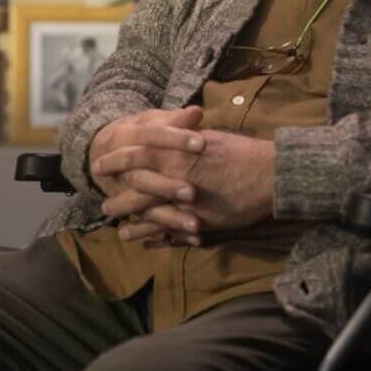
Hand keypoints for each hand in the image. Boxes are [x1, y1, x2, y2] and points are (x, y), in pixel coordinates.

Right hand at [89, 106, 205, 240]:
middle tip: (193, 193)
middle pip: (143, 178)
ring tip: (196, 226)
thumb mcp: (152, 121)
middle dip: (167, 186)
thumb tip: (197, 112)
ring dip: (170, 218)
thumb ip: (175, 119)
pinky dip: (171, 233)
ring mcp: (121, 192)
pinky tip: (193, 240)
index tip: (202, 144)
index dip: (176, 140)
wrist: (100, 152)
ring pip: (144, 207)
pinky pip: (149, 226)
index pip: (152, 137)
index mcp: (126, 136)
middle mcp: (121, 167)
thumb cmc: (139, 133)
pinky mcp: (129, 211)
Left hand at [99, 128, 274, 245]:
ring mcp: (185, 201)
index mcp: (177, 150)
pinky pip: (168, 231)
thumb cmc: (242, 151)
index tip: (101, 163)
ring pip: (146, 212)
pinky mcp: (198, 221)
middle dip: (116, 194)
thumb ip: (187, 135)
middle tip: (101, 199)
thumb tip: (174, 129)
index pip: (136, 153)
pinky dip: (151, 236)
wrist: (269, 174)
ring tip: (114, 227)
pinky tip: (140, 241)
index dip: (115, 159)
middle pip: (134, 186)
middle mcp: (175, 176)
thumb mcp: (211, 136)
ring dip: (128, 219)